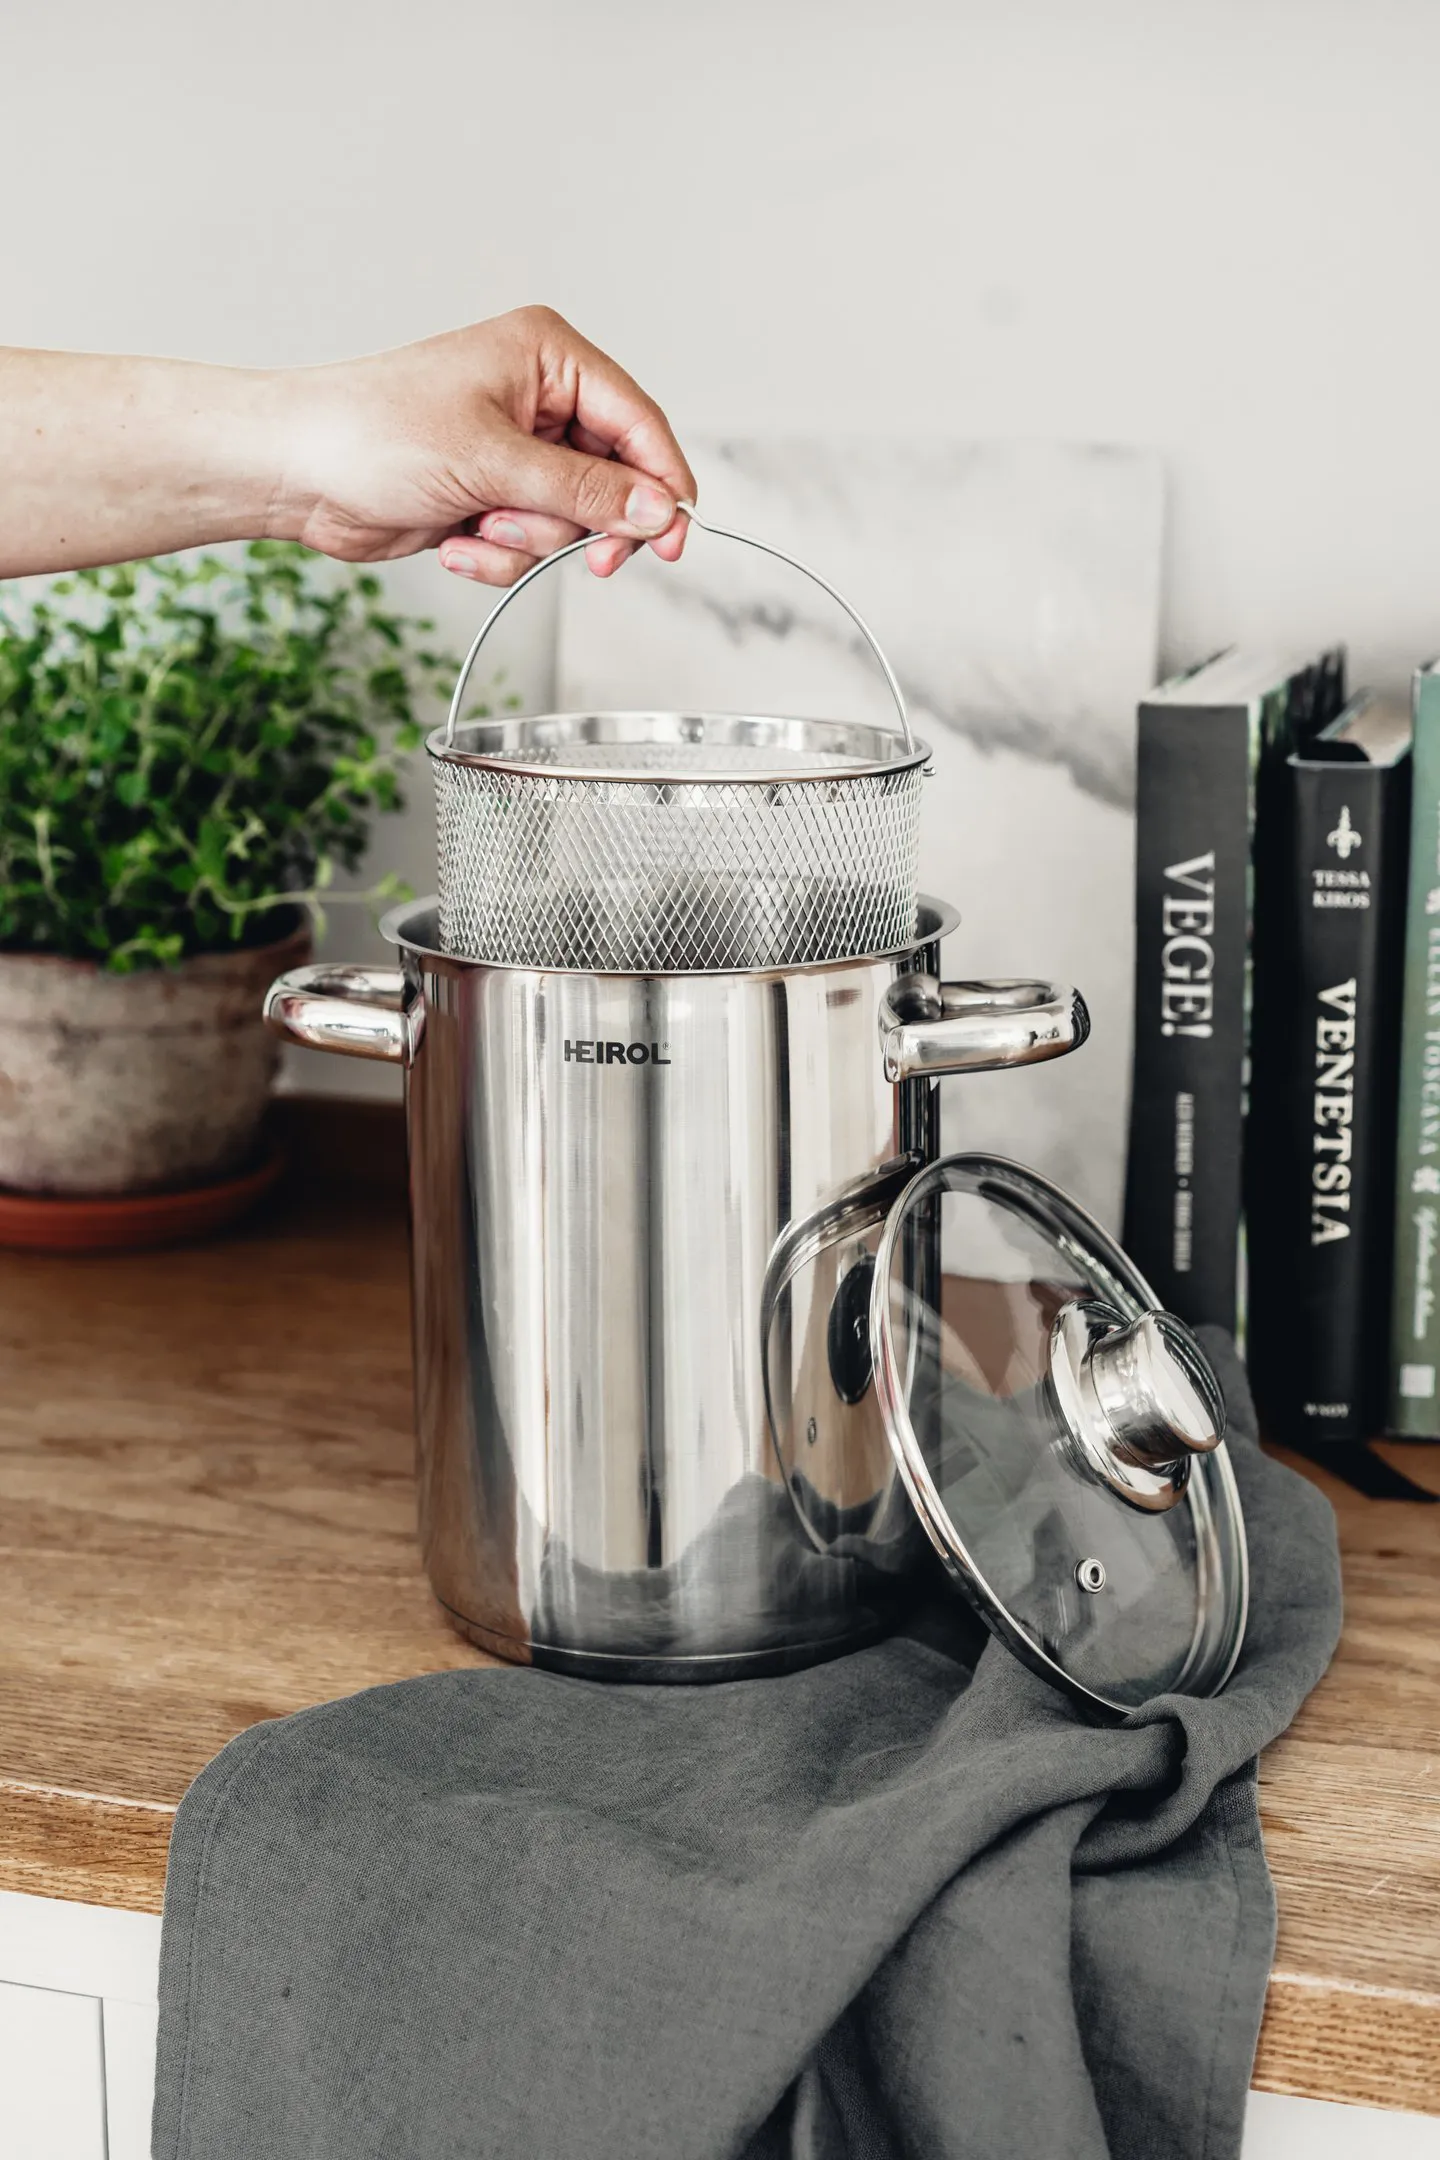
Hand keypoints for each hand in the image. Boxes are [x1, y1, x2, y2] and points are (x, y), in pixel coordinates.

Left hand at [273, 306, 695, 584]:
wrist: (296, 472)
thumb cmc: (373, 434)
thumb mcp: (493, 459)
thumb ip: (584, 489)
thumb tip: (658, 510)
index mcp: (548, 357)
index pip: (638, 421)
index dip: (663, 483)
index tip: (672, 538)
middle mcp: (540, 399)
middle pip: (615, 480)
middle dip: (580, 521)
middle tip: (585, 557)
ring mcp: (516, 452)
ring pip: (571, 521)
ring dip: (527, 539)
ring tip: (477, 523)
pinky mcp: (492, 497)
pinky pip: (529, 544)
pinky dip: (497, 554)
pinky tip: (454, 541)